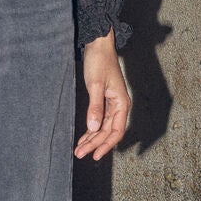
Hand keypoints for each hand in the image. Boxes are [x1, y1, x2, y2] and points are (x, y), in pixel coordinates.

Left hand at [75, 31, 130, 160]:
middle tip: (79, 154)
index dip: (105, 145)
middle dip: (94, 144)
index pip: (116, 131)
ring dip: (92, 139)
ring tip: (79, 149)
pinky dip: (91, 129)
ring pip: (103, 128)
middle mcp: (119, 106)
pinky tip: (84, 137)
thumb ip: (95, 107)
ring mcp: (112, 103)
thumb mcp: (95, 85)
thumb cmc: (99, 61)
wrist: (98, 44)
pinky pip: (99, 120)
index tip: (94, 155)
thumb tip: (94, 128)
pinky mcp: (104, 100)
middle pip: (108, 132)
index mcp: (121, 103)